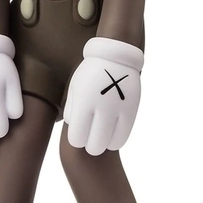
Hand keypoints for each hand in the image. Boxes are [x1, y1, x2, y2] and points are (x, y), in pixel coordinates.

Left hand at [64, 37, 143, 155]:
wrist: (115, 56)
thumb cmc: (90, 73)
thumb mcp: (74, 87)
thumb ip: (71, 110)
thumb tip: (73, 128)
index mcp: (83, 102)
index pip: (76, 138)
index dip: (76, 140)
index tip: (78, 134)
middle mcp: (101, 108)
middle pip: (93, 146)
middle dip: (89, 146)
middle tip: (89, 139)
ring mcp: (117, 110)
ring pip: (109, 144)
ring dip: (103, 144)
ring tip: (100, 136)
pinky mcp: (131, 110)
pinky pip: (123, 137)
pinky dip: (115, 141)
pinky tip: (111, 136)